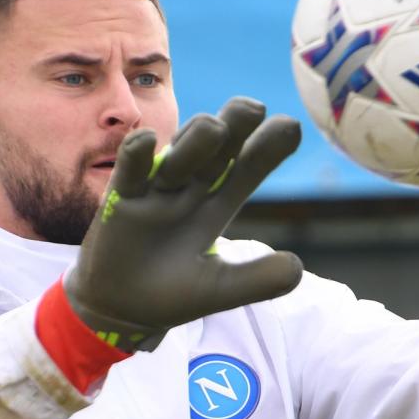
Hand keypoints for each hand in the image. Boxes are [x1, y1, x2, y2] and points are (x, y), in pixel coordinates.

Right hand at [64, 97, 304, 350]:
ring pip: (180, 153)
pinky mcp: (121, 199)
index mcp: (218, 203)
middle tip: (254, 108)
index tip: (291, 127)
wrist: (120, 309)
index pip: (248, 167)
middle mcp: (192, 188)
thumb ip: (257, 281)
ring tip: (214, 127)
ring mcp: (157, 189)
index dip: (269, 147)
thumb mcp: (219, 290)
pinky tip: (145, 140)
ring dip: (196, 139)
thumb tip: (297, 268)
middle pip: (218, 148)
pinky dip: (136, 154)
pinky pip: (130, 170)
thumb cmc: (173, 295)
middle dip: (236, 125)